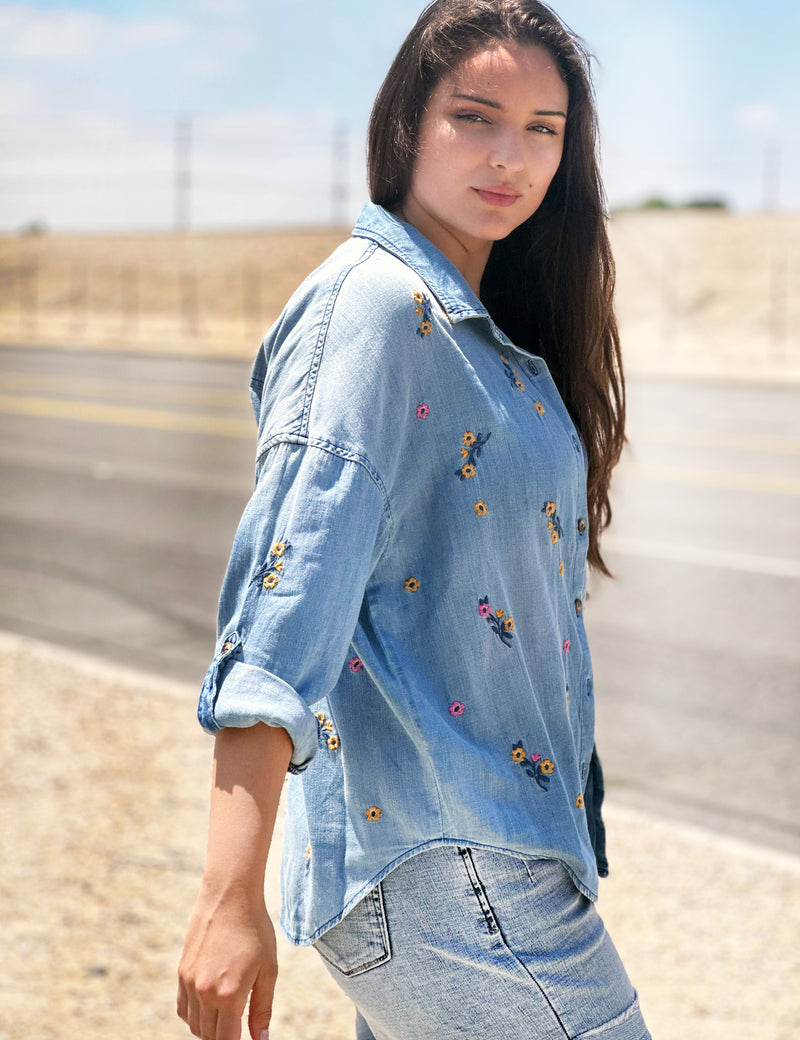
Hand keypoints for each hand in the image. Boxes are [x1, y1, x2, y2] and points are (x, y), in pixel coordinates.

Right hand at [177, 882, 276, 1039]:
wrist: (230, 896)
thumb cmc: (255, 930)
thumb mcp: (268, 970)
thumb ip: (262, 1008)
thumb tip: (261, 1039)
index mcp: (229, 995)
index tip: (244, 1038)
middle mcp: (205, 993)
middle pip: (209, 1036)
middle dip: (224, 1037)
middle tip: (238, 1026)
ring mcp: (190, 982)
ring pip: (194, 1024)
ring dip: (208, 1028)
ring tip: (226, 1015)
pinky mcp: (182, 971)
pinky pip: (183, 1008)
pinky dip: (194, 1015)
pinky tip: (210, 1005)